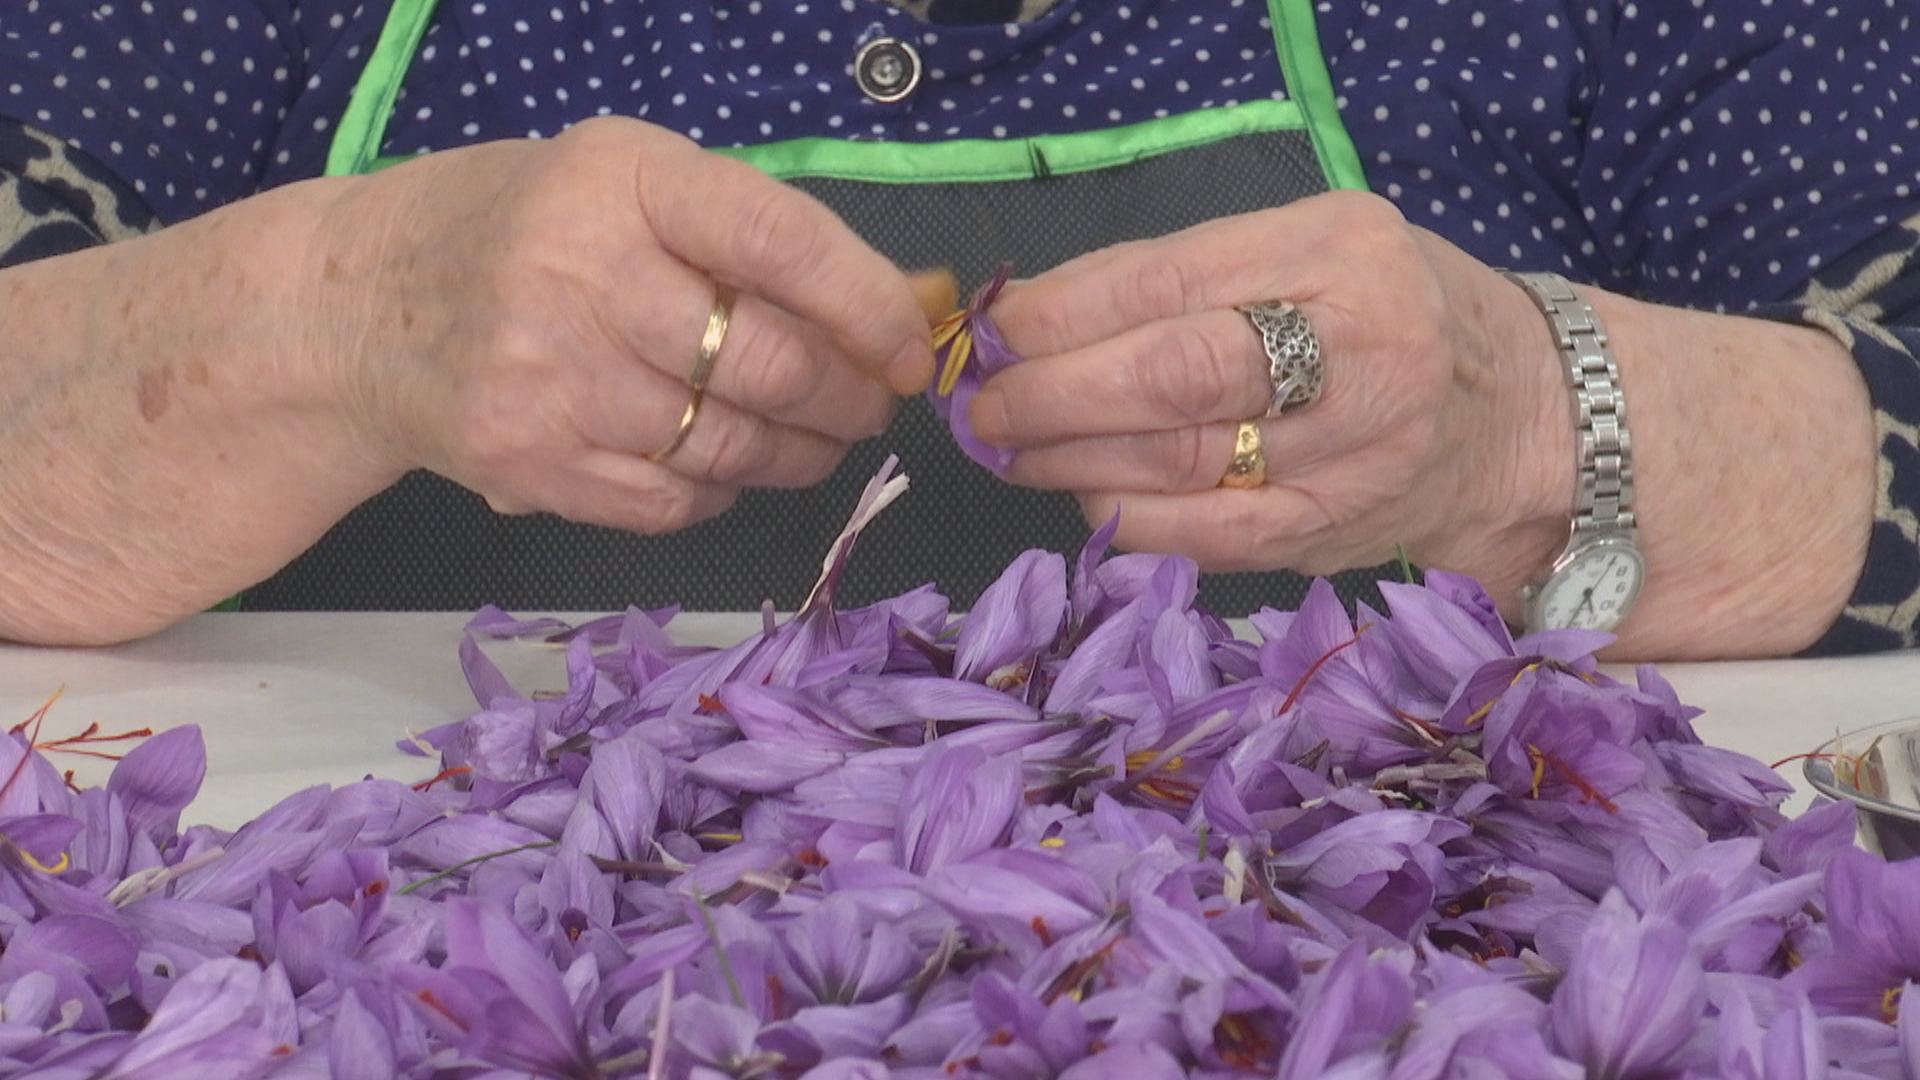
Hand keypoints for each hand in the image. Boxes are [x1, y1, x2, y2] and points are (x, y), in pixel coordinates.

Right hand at [308, 117, 934, 533]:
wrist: (356, 309)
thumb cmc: (520, 231)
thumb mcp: (622, 184)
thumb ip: (746, 233)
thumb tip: (899, 307)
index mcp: (620, 180)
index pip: (780, 242)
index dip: (867, 306)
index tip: (910, 350)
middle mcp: (582, 275)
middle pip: (768, 365)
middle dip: (848, 398)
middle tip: (868, 403)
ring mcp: (550, 380)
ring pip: (733, 448)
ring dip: (800, 453)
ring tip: (810, 436)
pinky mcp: (530, 465)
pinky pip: (676, 502)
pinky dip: (725, 492)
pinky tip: (724, 464)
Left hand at [968, 190, 1573, 614]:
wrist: (1528, 420)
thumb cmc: (1393, 316)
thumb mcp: (1312, 252)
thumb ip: (1186, 274)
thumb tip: (1036, 314)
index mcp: (1339, 252)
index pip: (1171, 281)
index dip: (1066, 314)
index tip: (996, 332)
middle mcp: (1358, 349)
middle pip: (1175, 377)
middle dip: (1056, 395)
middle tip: (985, 408)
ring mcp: (1354, 451)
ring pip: (1183, 464)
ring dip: (1074, 462)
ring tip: (1012, 452)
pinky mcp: (1338, 530)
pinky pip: (1211, 538)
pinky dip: (1132, 522)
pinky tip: (1085, 501)